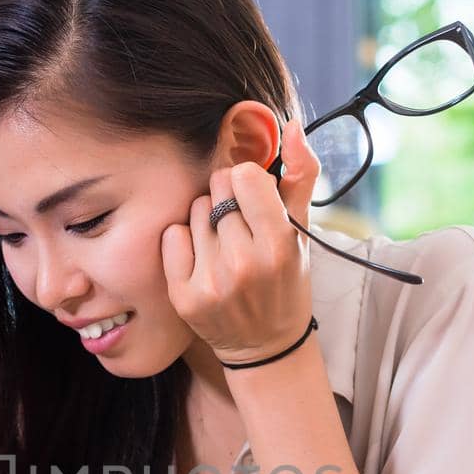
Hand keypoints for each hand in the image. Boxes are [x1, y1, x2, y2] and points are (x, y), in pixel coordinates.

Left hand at [161, 119, 319, 365]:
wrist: (265, 347)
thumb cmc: (285, 283)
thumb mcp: (302, 234)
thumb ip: (300, 177)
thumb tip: (290, 127)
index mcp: (279, 246)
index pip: (244, 176)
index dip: (248, 183)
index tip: (254, 202)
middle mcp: (244, 265)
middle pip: (218, 190)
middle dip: (228, 201)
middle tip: (239, 230)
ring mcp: (211, 282)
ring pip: (194, 211)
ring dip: (206, 222)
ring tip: (223, 248)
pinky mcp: (184, 296)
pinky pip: (172, 236)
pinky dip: (183, 242)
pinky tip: (202, 260)